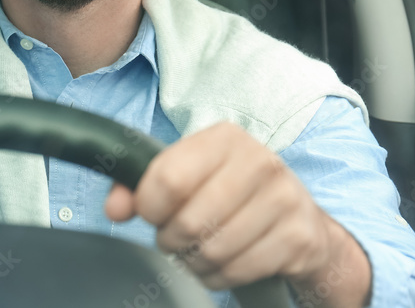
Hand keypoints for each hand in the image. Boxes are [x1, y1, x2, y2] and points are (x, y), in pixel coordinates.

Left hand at [104, 122, 371, 306]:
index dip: (150, 206)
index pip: (169, 178)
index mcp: (224, 137)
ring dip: (196, 261)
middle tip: (176, 238)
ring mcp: (284, 198)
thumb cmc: (227, 192)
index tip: (152, 213)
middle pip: (190, 220)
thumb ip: (139, 186)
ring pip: (214, 250)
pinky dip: (220, 275)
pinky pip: (239, 270)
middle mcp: (260, 160)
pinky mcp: (299, 236)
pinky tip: (222, 263)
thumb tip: (115, 208)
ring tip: (198, 250)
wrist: (298, 218)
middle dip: (172, 239)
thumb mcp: (185, 175)